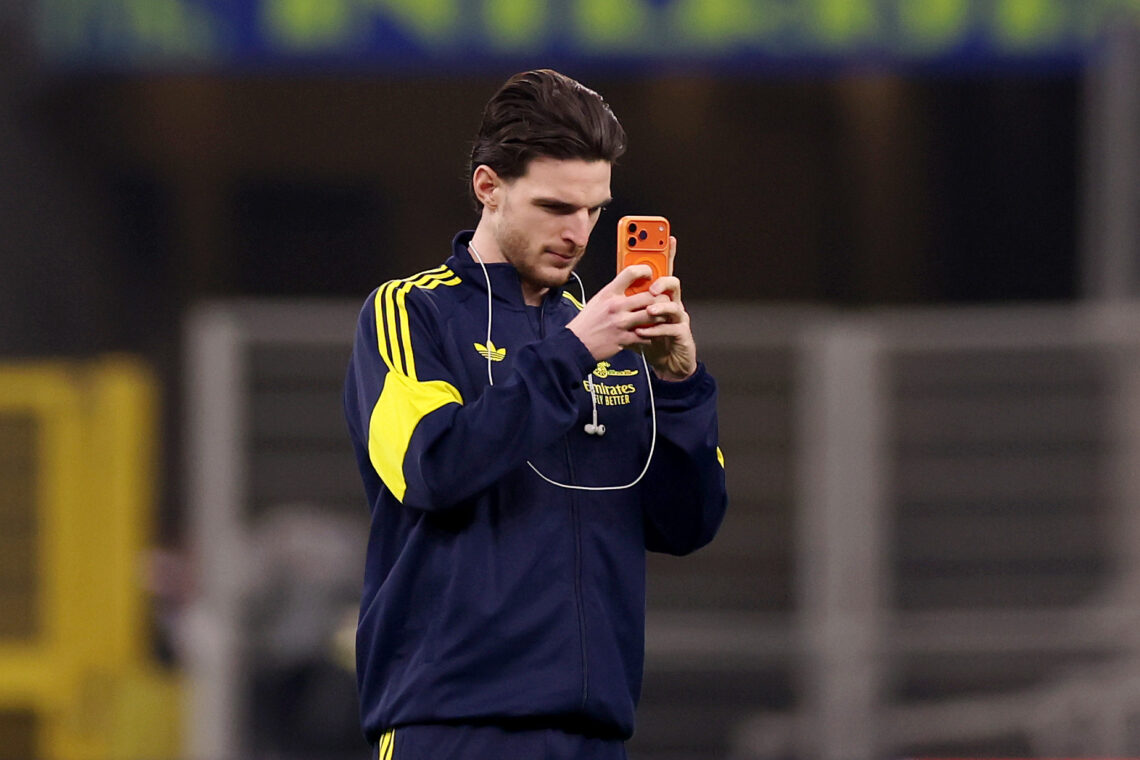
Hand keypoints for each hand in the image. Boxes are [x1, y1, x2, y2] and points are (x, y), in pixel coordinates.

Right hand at [567, 264, 658, 360]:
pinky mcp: (624, 339)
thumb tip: (629, 287)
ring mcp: (621, 323)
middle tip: (664, 300)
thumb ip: (614, 293)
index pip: (631, 273)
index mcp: (608, 293)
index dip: (644, 270)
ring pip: (652, 315)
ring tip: (663, 316)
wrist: (575, 344)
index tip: (650, 275)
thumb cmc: (586, 323)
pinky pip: (647, 335)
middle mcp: (616, 306)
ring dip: (661, 316)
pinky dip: (653, 334)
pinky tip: (653, 333)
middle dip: (661, 298)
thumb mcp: (597, 300)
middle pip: (649, 296)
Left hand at [634, 237, 696, 381]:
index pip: (664, 270)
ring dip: (659, 307)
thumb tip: (615, 288)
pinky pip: (671, 328)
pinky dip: (656, 330)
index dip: (667, 253)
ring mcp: (678, 319)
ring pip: (674, 305)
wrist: (667, 364)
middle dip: (662, 281)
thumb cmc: (652, 339)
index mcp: (660, 296)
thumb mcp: (637, 318)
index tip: (668, 238)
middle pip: (672, 283)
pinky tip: (643, 332)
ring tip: (647, 312)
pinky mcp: (681, 335)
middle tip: (650, 286)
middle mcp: (672, 303)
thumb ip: (631, 302)